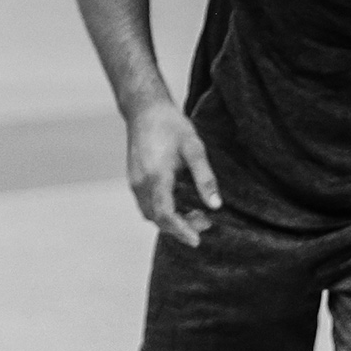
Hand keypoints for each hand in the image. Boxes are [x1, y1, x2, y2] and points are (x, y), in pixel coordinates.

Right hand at [126, 102, 219, 244]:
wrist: (145, 110)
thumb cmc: (172, 126)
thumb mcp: (195, 149)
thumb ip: (205, 178)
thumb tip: (216, 206)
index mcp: (156, 177)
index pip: (166, 215)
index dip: (181, 231)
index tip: (197, 241)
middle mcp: (141, 183)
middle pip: (157, 219)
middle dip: (180, 227)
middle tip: (206, 222)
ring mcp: (134, 182)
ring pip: (151, 214)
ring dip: (171, 220)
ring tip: (197, 213)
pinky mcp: (134, 179)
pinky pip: (147, 204)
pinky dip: (163, 210)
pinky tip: (182, 202)